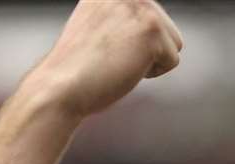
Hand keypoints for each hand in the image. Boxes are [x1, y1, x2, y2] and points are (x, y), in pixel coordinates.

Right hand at [27, 0, 182, 119]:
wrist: (61, 84)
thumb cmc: (76, 68)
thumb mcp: (98, 27)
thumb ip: (122, 19)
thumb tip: (142, 30)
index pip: (150, 16)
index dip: (135, 42)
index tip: (115, 50)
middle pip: (166, 28)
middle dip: (146, 50)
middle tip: (113, 57)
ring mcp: (141, 6)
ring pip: (174, 43)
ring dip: (151, 61)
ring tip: (119, 61)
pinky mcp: (152, 28)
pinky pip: (172, 60)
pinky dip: (152, 74)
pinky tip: (124, 68)